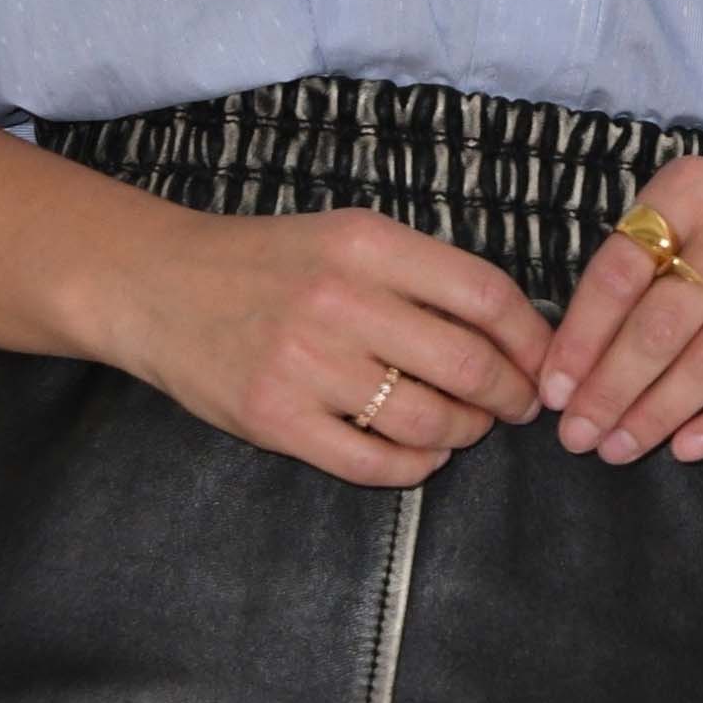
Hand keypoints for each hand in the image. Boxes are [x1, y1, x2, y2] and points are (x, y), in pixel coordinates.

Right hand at [108, 200, 558, 486]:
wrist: (160, 287)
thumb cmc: (268, 262)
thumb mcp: (347, 237)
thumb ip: (420, 274)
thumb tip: (510, 328)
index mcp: (367, 244)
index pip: (484, 295)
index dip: (529, 339)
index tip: (543, 362)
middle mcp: (340, 301)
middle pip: (467, 364)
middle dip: (509, 397)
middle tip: (517, 407)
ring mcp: (306, 364)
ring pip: (427, 420)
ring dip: (465, 432)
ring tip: (466, 428)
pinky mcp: (276, 420)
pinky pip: (373, 462)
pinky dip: (415, 466)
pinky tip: (422, 454)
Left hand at [538, 146, 702, 464]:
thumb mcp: (692, 207)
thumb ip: (638, 260)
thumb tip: (571, 354)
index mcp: (691, 189)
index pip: (619, 271)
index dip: (580, 338)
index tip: (554, 391)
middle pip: (662, 323)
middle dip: (611, 389)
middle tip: (577, 436)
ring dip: (658, 413)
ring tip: (618, 449)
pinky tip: (686, 448)